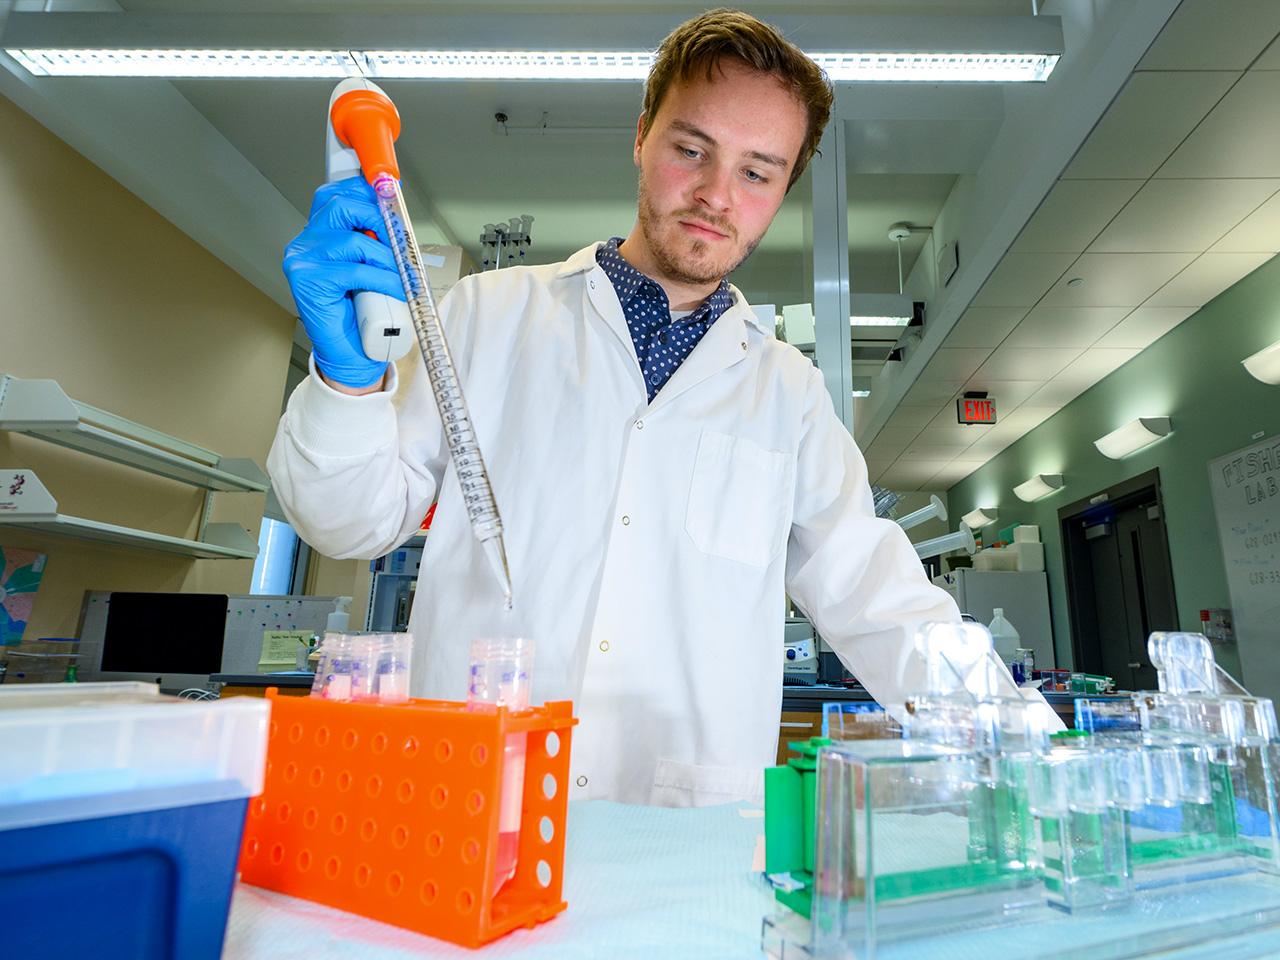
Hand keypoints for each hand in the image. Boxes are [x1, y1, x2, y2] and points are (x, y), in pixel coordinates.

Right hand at [283, 176, 405, 387]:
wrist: (351, 354)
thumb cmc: (362, 312)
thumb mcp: (371, 268)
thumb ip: (374, 241)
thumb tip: (397, 218)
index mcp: (317, 234)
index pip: (334, 195)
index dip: (362, 190)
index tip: (389, 194)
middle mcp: (304, 244)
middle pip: (340, 206)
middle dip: (377, 218)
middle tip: (399, 239)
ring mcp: (302, 261)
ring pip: (354, 241)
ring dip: (387, 258)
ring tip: (401, 276)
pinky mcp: (309, 281)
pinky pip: (356, 270)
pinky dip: (383, 279)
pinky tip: (395, 289)